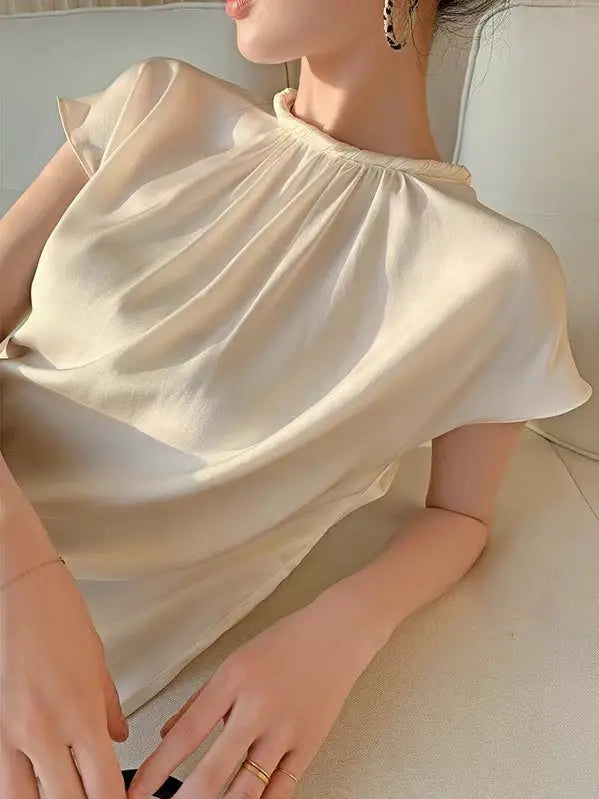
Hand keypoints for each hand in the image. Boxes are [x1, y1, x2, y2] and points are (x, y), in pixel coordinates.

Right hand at [0, 548, 128, 798]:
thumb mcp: (95, 658)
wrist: (11, 583)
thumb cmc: (53, 610)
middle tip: (90, 797)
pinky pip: (0, 778)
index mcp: (81, 712)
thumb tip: (118, 738)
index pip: (105, 788)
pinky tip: (28, 780)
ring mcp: (7, 734)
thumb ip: (108, 706)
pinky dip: (16, 785)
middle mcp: (44, 730)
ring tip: (58, 791)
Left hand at [126, 587, 378, 798]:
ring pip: (247, 791)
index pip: (185, 735)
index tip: (135, 791)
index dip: (155, 770)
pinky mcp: (308, 746)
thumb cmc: (285, 644)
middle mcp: (257, 709)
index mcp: (233, 682)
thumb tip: (169, 733)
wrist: (337, 635)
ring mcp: (285, 731)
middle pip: (213, 771)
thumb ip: (200, 700)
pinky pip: (281, 790)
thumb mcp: (234, 662)